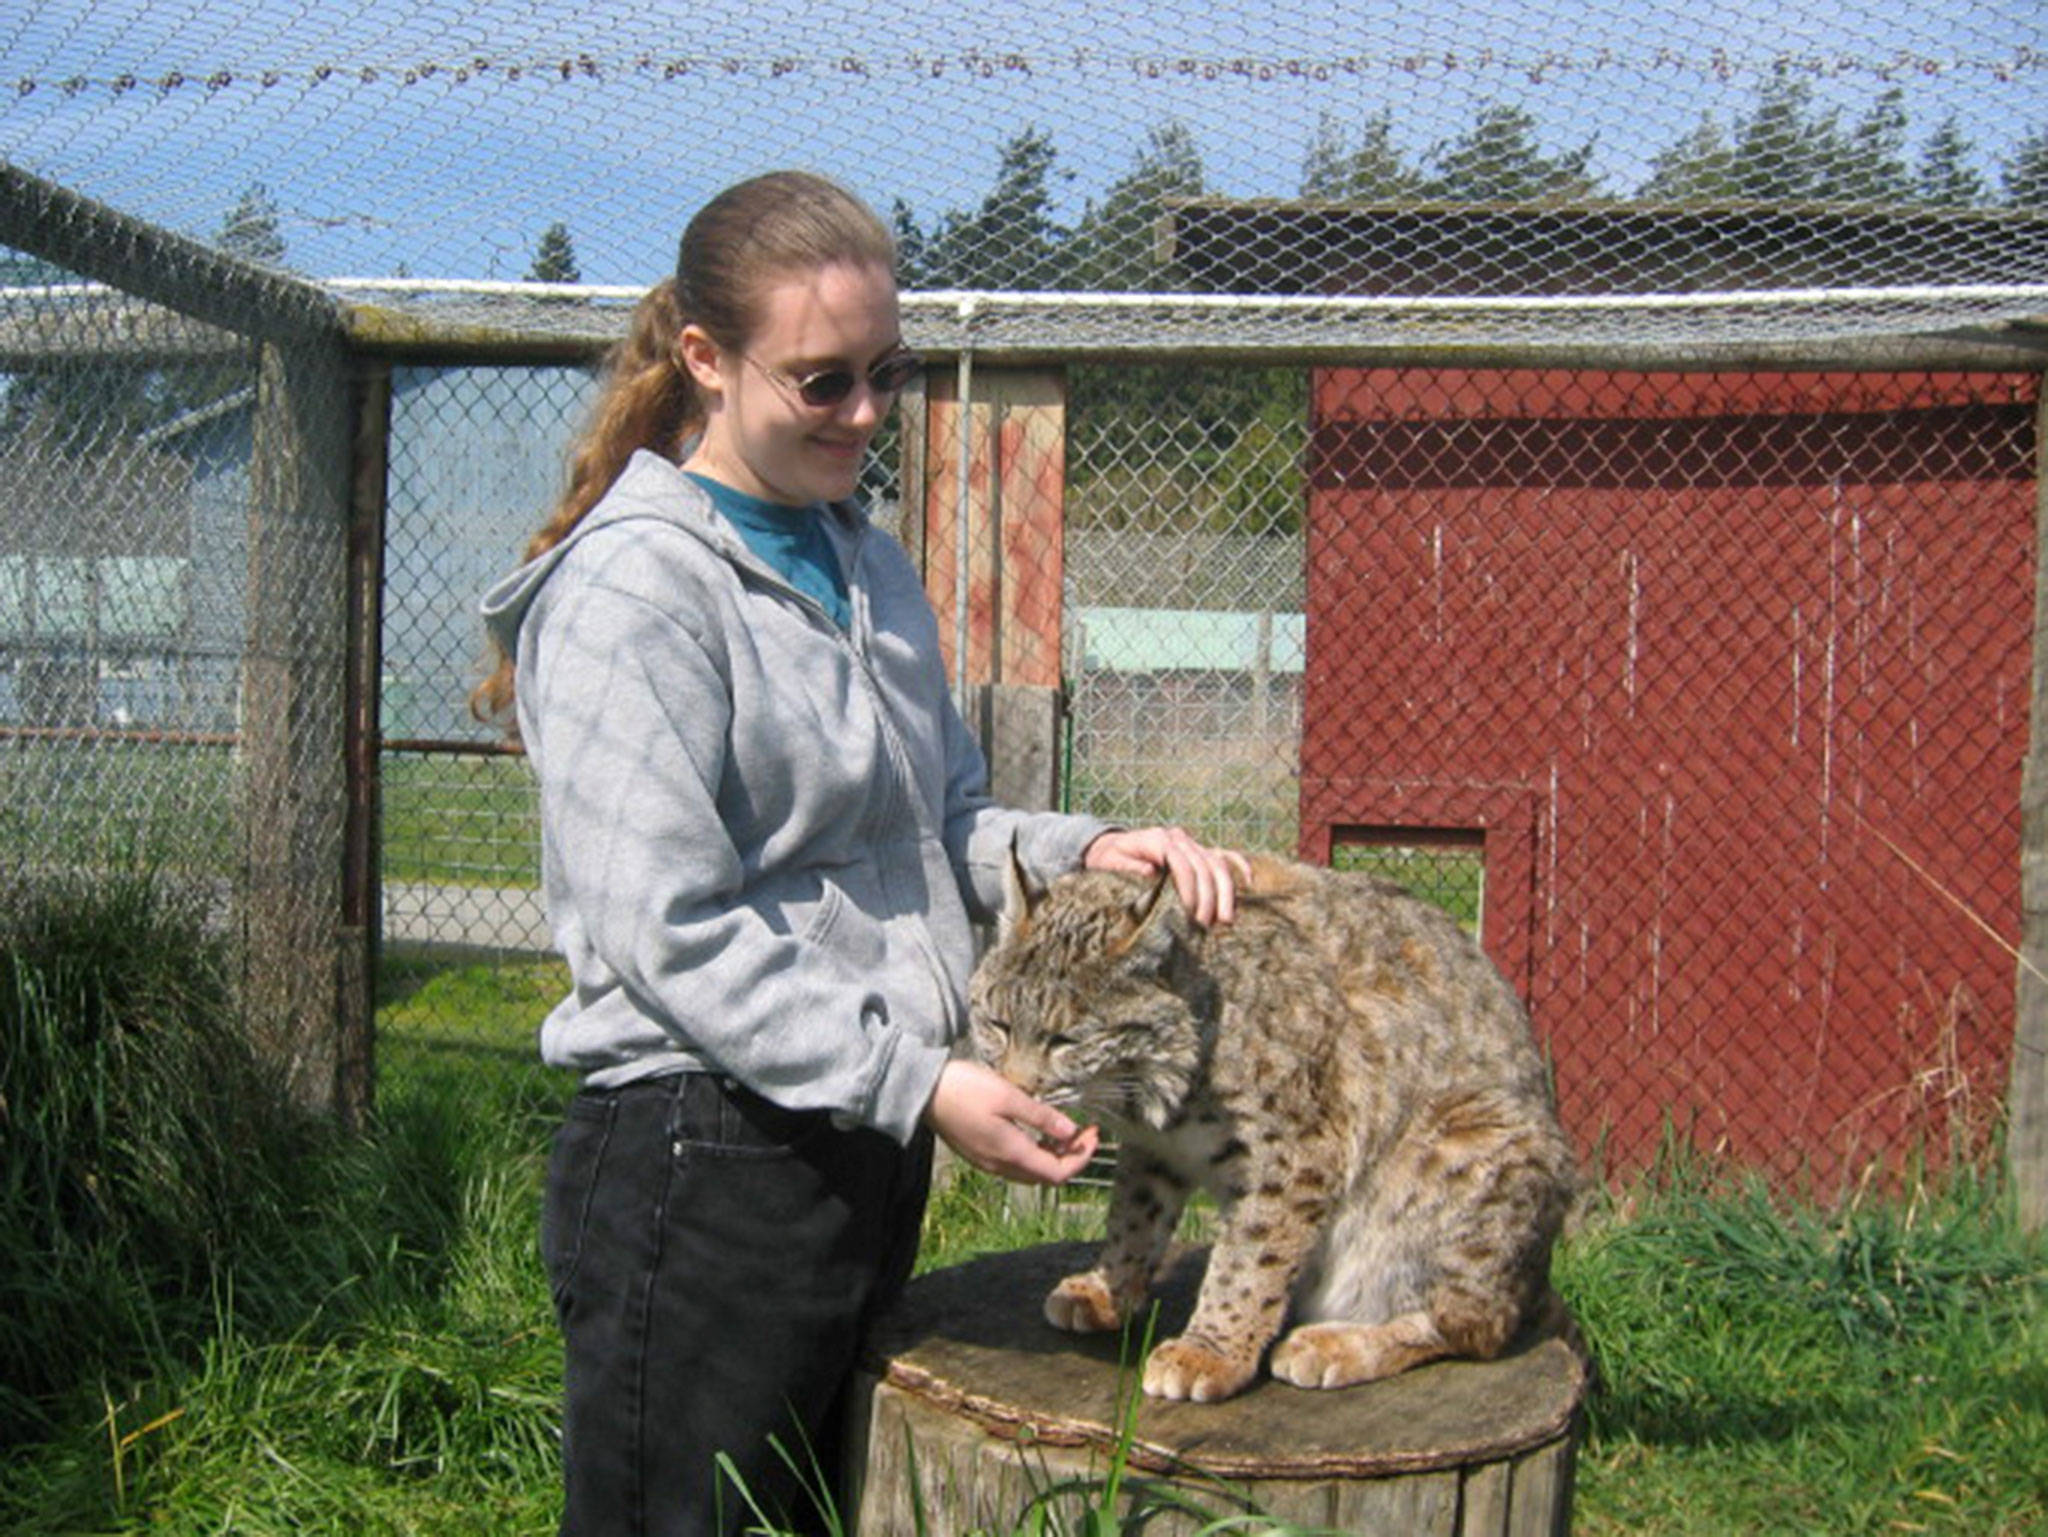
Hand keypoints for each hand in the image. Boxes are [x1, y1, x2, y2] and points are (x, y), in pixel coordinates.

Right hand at [924, 1060, 1099, 1184]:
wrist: (923, 1092)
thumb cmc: (964, 1089)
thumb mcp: (1009, 1096)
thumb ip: (1042, 1117)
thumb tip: (1071, 1131)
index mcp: (1011, 1153)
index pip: (1058, 1172)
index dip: (1082, 1157)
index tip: (1093, 1134)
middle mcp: (999, 1166)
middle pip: (1046, 1176)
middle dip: (1071, 1157)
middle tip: (1084, 1131)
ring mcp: (986, 1163)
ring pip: (1030, 1172)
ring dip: (1051, 1156)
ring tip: (1063, 1131)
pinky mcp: (978, 1155)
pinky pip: (1013, 1164)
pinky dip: (1033, 1153)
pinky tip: (1035, 1132)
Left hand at [1083, 826, 1250, 927]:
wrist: (1109, 847)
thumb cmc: (1108, 860)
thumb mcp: (1110, 863)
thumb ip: (1128, 867)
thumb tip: (1150, 871)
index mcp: (1158, 839)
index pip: (1183, 865)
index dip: (1190, 891)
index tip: (1190, 915)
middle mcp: (1179, 838)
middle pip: (1205, 865)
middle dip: (1209, 897)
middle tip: (1204, 925)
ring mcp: (1191, 843)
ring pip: (1218, 863)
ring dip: (1225, 892)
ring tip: (1224, 920)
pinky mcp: (1198, 851)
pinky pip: (1224, 855)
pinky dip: (1239, 866)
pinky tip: (1249, 883)